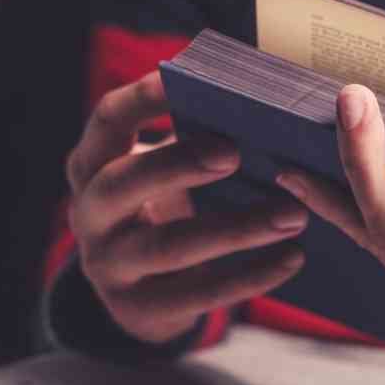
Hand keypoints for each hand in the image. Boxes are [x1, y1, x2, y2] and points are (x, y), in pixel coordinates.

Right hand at [65, 71, 307, 342]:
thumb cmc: (166, 206)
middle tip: (235, 153)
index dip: (142, 98)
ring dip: (236, 230)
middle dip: (179, 165)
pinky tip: (294, 258)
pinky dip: (251, 276)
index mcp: (95, 163)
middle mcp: (90, 213)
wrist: (140, 293)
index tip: (182, 76)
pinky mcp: (140, 309)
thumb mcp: (164, 170)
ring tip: (294, 215)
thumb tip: (271, 105)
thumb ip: (196, 139)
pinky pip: (199, 294)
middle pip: (124, 183)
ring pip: (170, 247)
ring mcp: (109, 265)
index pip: (107, 121)